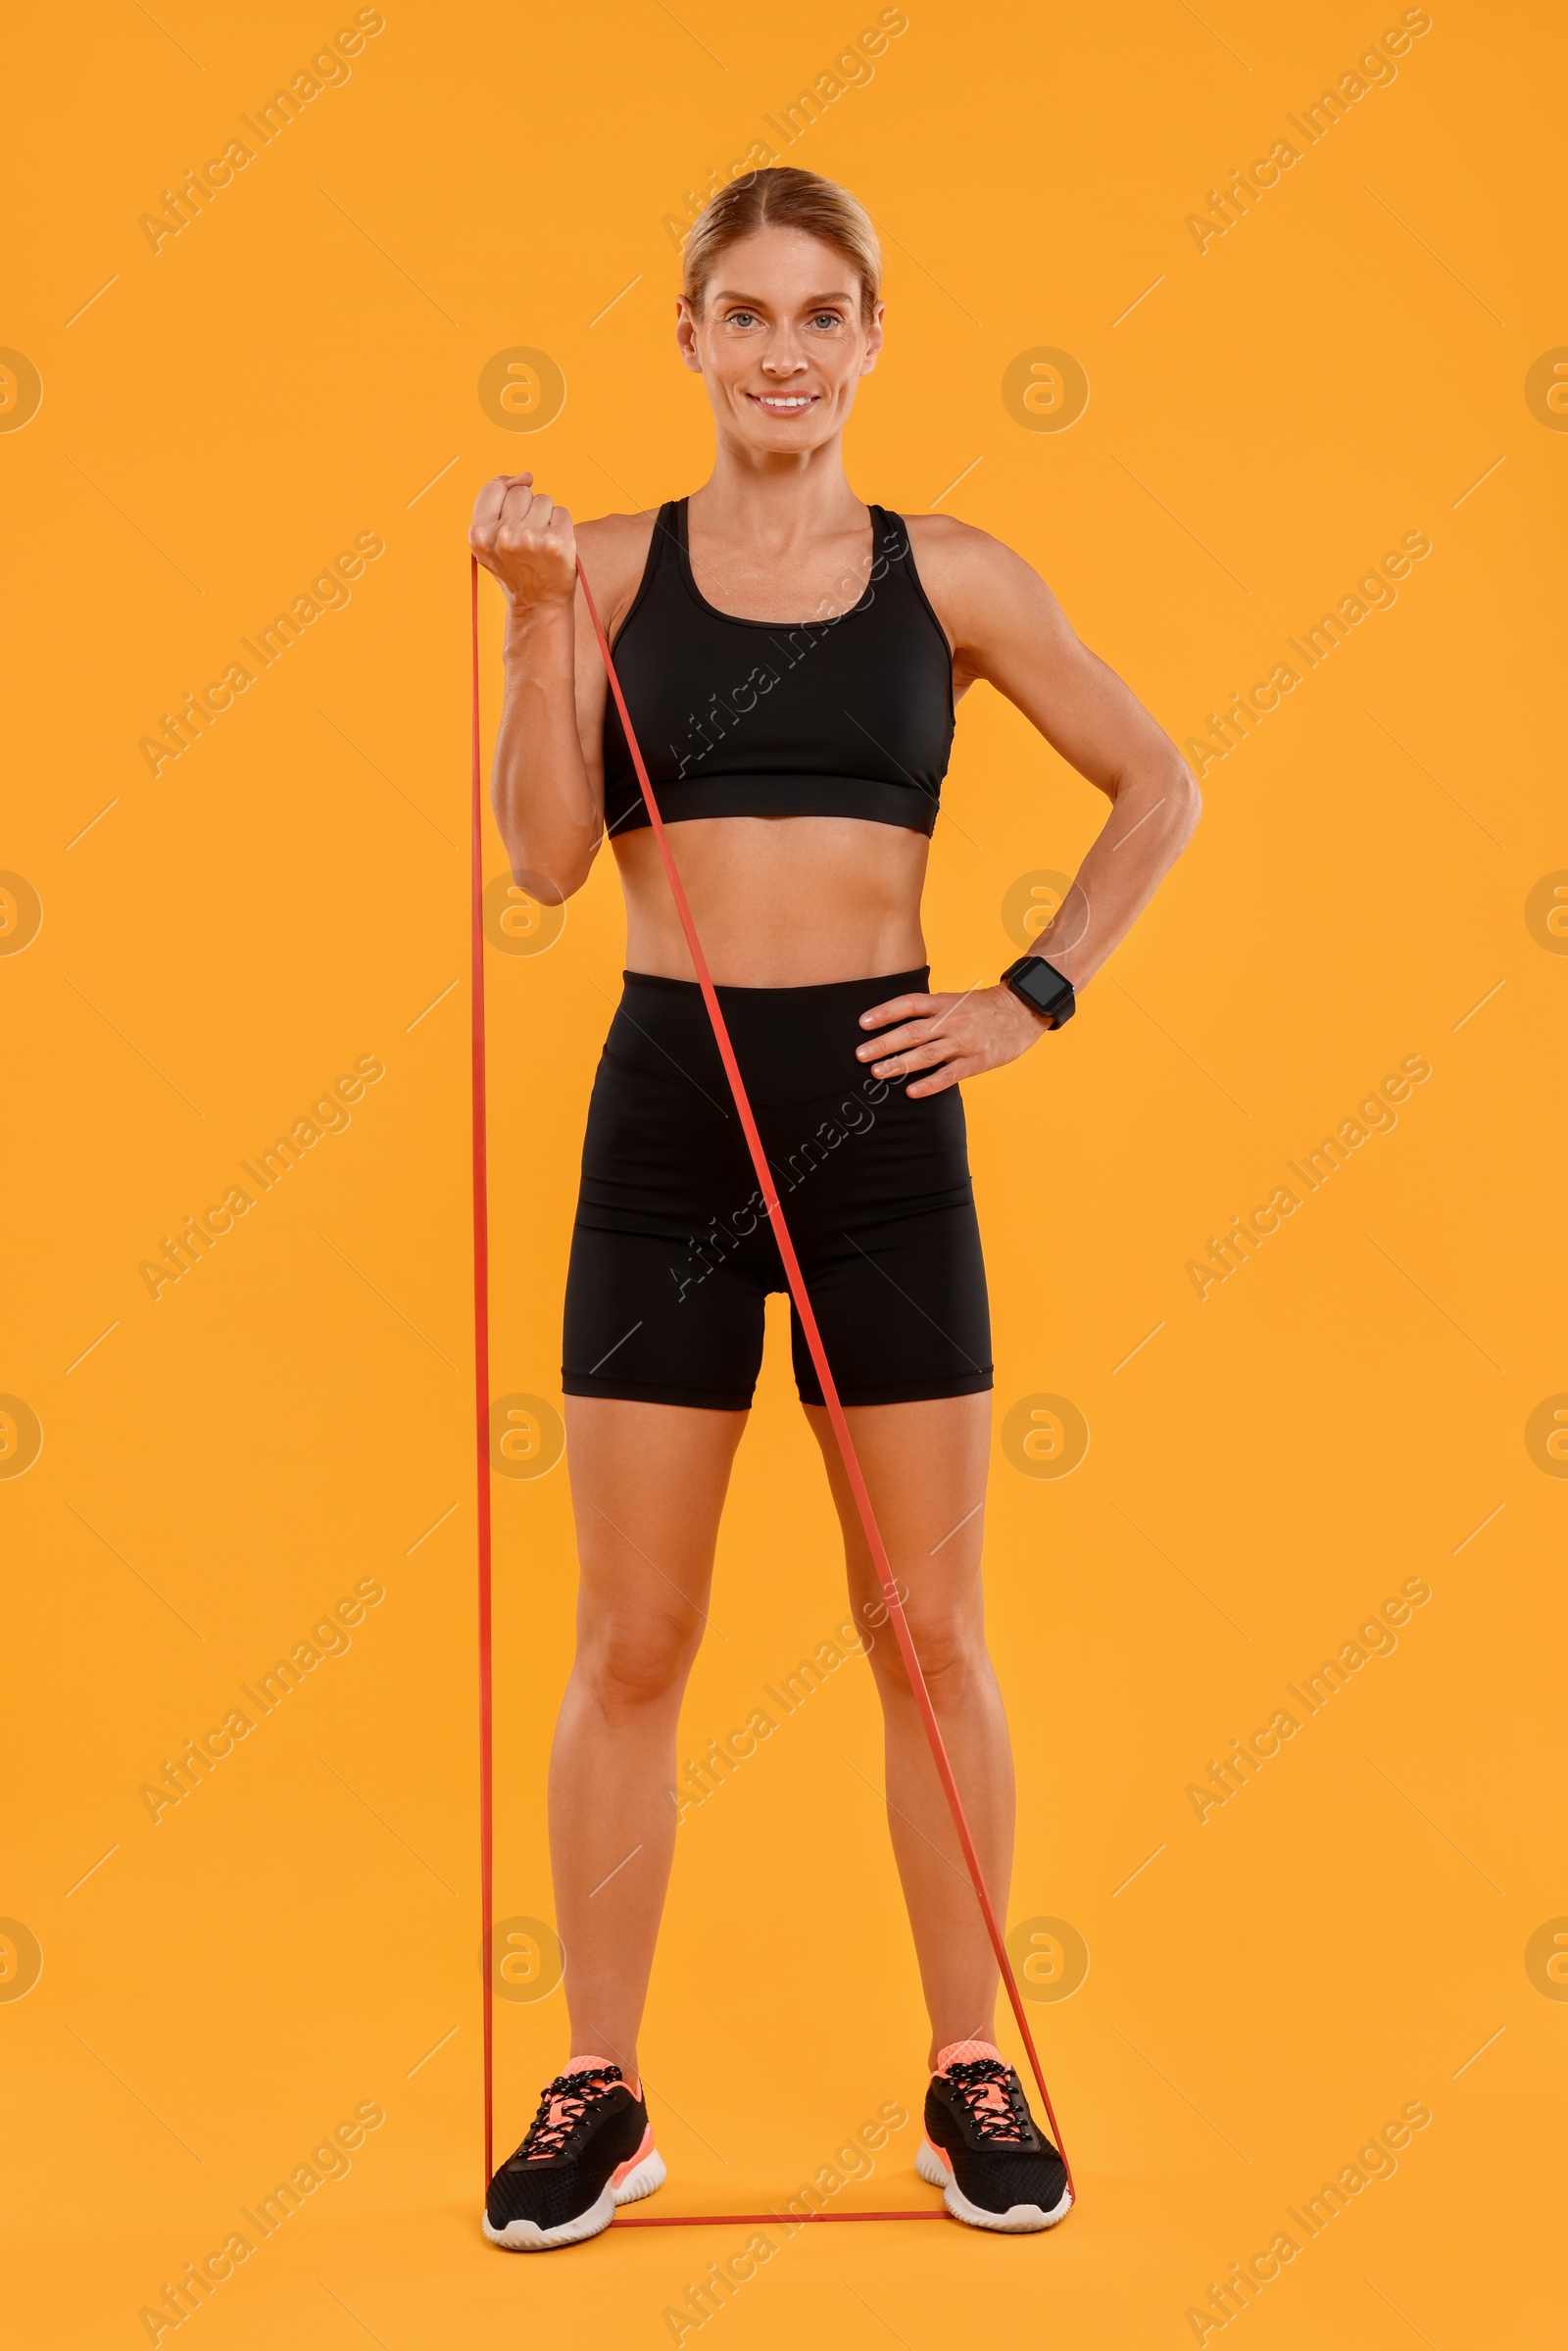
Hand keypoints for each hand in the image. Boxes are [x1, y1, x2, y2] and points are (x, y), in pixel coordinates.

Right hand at [469, 473, 575, 609]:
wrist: (537, 604)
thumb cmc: (516, 566)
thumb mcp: (490, 539)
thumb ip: (497, 502)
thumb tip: (526, 476)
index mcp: (480, 534)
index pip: (494, 487)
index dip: (507, 489)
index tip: (516, 507)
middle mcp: (503, 536)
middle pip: (521, 493)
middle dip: (528, 508)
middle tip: (528, 538)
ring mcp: (530, 540)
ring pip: (544, 500)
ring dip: (546, 517)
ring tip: (541, 543)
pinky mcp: (556, 543)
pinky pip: (562, 513)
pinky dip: (561, 526)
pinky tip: (554, 547)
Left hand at [855, 983, 1052, 1097]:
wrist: (1024, 1011)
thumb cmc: (985, 1008)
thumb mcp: (956, 1000)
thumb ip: (931, 1010)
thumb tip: (899, 1022)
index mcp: (944, 1003)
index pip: (909, 1004)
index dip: (885, 1013)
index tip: (863, 1023)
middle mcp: (951, 1021)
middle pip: (912, 1032)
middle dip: (884, 1044)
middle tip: (860, 1055)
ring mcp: (964, 1042)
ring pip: (926, 1054)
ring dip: (899, 1064)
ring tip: (877, 1073)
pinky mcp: (976, 1061)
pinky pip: (949, 1075)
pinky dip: (930, 1084)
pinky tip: (911, 1092)